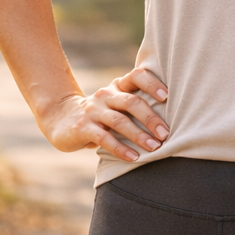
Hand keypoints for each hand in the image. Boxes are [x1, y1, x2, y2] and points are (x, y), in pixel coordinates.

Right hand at [39, 67, 168, 161]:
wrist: (62, 119)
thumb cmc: (101, 114)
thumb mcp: (116, 104)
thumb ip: (136, 106)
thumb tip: (173, 119)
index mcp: (118, 87)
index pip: (136, 76)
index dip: (152, 83)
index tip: (167, 96)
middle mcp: (106, 95)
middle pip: (131, 102)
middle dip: (150, 118)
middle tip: (165, 133)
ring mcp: (93, 111)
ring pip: (119, 121)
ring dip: (138, 135)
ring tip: (154, 147)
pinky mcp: (83, 128)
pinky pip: (104, 138)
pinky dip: (120, 149)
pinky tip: (133, 157)